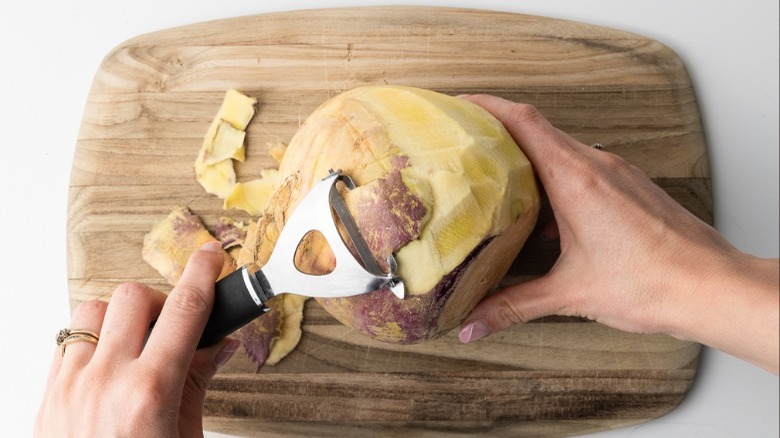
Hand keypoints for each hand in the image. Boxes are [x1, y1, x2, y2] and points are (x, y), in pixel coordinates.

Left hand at [35, 241, 240, 436]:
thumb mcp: (187, 434)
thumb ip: (199, 380)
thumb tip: (220, 341)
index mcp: (150, 392)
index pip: (185, 311)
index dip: (202, 274)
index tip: (210, 256)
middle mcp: (105, 381)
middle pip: (133, 297)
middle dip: (160, 300)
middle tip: (174, 326)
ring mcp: (70, 386)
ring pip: (94, 310)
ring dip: (122, 318)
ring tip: (137, 346)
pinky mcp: (48, 394)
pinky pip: (69, 340)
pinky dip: (94, 340)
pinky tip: (110, 365)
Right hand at [458, 94, 778, 373]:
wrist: (712, 287)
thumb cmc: (652, 283)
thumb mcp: (571, 294)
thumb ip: (514, 306)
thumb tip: (471, 325)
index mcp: (576, 178)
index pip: (525, 121)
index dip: (489, 106)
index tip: (461, 104)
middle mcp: (598, 165)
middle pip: (540, 130)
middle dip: (501, 133)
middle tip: (468, 145)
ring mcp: (618, 173)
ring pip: (564, 150)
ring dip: (531, 158)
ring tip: (501, 179)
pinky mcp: (632, 188)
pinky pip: (586, 168)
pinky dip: (558, 178)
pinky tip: (548, 213)